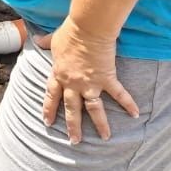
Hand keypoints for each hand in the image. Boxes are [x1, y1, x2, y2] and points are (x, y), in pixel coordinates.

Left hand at [35, 17, 138, 143]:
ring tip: (104, 138)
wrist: (87, 28)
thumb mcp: (53, 39)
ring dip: (100, 124)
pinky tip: (135, 114)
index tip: (47, 122)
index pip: (51, 95)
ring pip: (94, 109)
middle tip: (74, 142)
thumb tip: (34, 38)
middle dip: (72, 126)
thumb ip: (45, 42)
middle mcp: (73, 83)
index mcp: (59, 74)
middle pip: (72, 109)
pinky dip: (128, 104)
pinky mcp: (107, 78)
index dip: (49, 109)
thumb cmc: (69, 33)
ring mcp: (90, 83)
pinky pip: (119, 94)